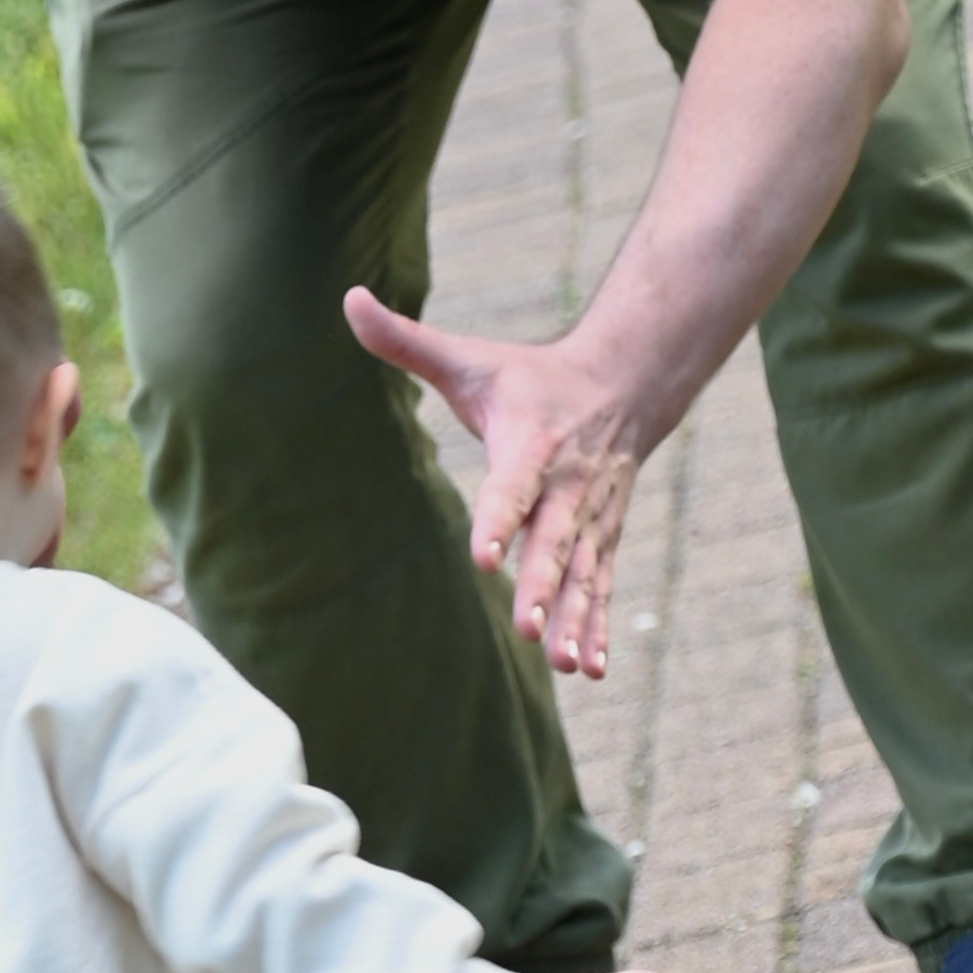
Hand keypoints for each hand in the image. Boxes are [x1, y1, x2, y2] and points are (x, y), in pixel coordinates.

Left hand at [346, 290, 640, 677]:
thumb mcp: (470, 356)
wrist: (623, 384)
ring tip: (565, 664)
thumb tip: (348, 300)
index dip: (499, 521)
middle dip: (543, 586)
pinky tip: (591, 672)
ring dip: (576, 619)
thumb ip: (406, 340)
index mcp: (532, 443)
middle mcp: (568, 485)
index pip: (513, 487)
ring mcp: (591, 517)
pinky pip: (600, 587)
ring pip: (583, 574)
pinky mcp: (602, 538)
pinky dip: (597, 627)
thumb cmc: (528, 377)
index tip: (484, 559)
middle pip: (554, 541)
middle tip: (530, 630)